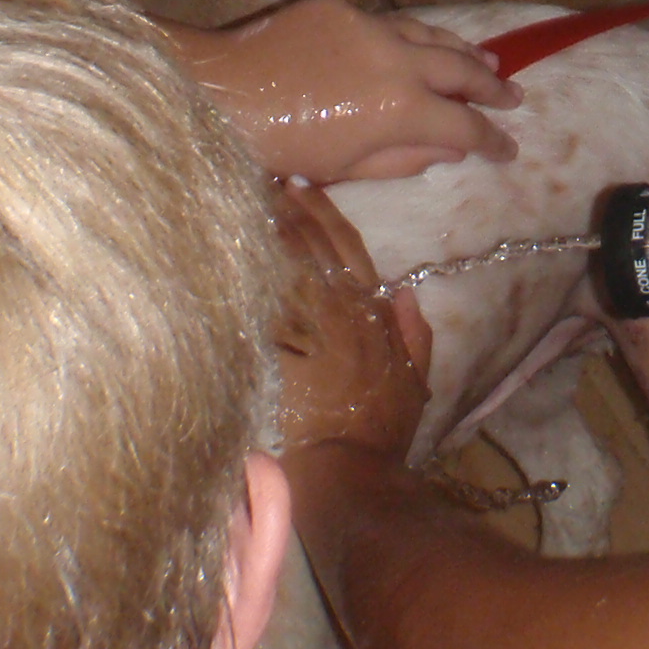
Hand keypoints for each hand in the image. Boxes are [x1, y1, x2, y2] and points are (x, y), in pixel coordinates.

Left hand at [184, 0, 518, 183]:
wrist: (215, 93)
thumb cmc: (276, 150)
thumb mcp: (344, 171)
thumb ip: (404, 160)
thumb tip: (449, 150)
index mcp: (401, 109)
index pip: (464, 124)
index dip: (492, 140)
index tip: (509, 149)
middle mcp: (395, 59)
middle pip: (460, 69)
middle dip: (492, 85)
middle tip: (514, 97)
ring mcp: (367, 26)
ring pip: (429, 34)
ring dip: (461, 50)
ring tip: (486, 60)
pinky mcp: (337, 7)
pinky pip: (385, 23)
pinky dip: (410, 37)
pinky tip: (417, 45)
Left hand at [274, 183, 430, 462]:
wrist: (349, 469)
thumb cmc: (382, 433)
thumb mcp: (415, 383)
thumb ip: (414, 336)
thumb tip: (404, 294)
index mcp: (374, 316)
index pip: (349, 251)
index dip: (326, 215)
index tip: (304, 187)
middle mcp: (342, 312)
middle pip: (315, 247)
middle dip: (293, 209)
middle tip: (268, 180)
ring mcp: (310, 327)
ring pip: (288, 264)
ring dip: (270, 229)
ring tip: (248, 200)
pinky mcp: (280, 347)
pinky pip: (263, 297)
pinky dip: (251, 271)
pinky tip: (232, 250)